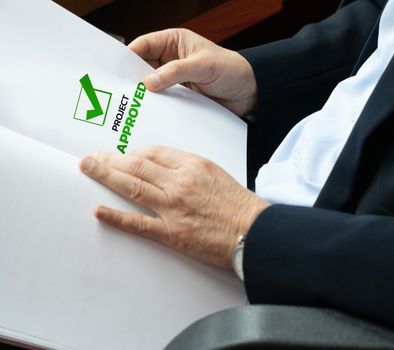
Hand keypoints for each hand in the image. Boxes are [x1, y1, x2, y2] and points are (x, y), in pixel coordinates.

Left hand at [79, 146, 268, 268]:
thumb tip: (164, 168)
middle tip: (91, 158)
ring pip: (133, 186)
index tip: (120, 155)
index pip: (153, 153)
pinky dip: (116, 217)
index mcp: (192, 165)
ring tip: (87, 168)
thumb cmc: (239, 204)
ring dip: (106, 176)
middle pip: (137, 165)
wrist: (253, 230)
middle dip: (110, 159)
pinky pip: (138, 223)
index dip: (131, 153)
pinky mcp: (172, 232)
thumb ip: (189, 168)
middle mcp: (179, 182)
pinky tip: (99, 211)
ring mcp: (173, 207)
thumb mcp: (215, 173)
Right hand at [129, 29, 257, 115]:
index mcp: (174, 42)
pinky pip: (163, 101)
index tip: (114, 72)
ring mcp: (175, 79)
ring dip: (143, 96)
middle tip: (117, 94)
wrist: (251, 92)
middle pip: (142, 67)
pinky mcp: (180, 96)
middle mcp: (171, 59)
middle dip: (131, 79)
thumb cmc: (231, 70)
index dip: (127, 57)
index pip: (143, 46)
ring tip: (128, 107)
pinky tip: (147, 115)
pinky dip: (156, 107)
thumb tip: (148, 82)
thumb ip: (175, 72)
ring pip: (151, 86)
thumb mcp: (203, 66)